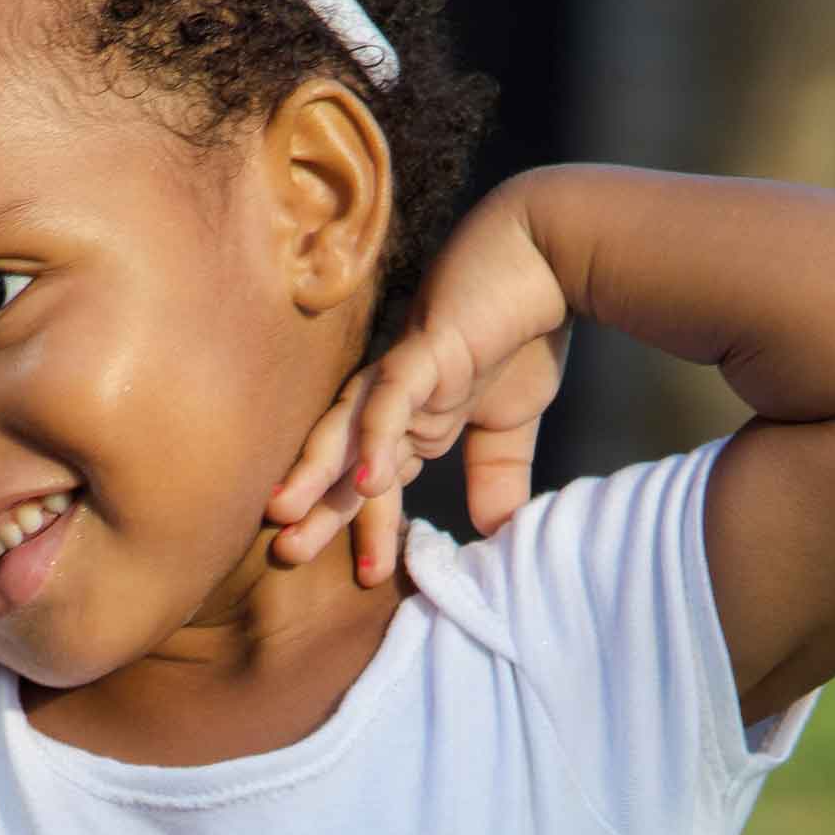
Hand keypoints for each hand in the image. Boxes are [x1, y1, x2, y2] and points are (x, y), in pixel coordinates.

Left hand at [266, 180, 570, 583]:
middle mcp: (395, 397)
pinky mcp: (425, 349)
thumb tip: (498, 534)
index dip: (369, 527)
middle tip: (284, 555)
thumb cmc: (526, 328)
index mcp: (414, 418)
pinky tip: (363, 478)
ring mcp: (404, 372)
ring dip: (315, 472)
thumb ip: (496, 476)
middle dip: (314, 507)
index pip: (378, 480)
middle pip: (341, 459)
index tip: (368, 578)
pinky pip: (390, 396)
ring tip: (285, 516)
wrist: (550, 255)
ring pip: (345, 427)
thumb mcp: (512, 422)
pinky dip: (374, 437)